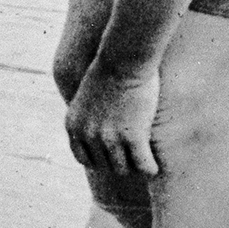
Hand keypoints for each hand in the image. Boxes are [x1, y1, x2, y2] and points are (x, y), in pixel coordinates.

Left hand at [66, 61, 160, 177]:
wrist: (123, 58)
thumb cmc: (110, 71)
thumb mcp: (87, 97)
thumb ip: (88, 118)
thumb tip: (99, 136)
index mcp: (73, 125)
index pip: (83, 159)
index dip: (99, 160)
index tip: (112, 157)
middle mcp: (87, 135)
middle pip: (104, 166)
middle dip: (119, 163)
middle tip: (133, 159)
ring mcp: (108, 138)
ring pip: (123, 169)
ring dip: (134, 167)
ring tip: (145, 162)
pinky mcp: (132, 137)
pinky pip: (142, 165)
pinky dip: (150, 168)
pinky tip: (155, 166)